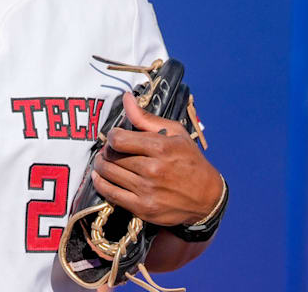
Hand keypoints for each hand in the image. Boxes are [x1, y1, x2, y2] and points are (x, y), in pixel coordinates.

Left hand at [92, 92, 222, 226]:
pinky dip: (100, 184)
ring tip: (104, 162)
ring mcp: (146, 190)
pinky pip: (111, 194)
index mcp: (161, 148)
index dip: (112, 136)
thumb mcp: (176, 133)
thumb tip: (126, 98)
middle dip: (105, 151)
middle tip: (108, 150)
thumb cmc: (190, 161)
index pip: (119, 140)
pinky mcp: (142, 208)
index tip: (115, 137)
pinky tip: (100, 178)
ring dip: (100, 166)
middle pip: (112, 156)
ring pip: (108, 174)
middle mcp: (152, 169)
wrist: (206, 197)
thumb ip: (146, 118)